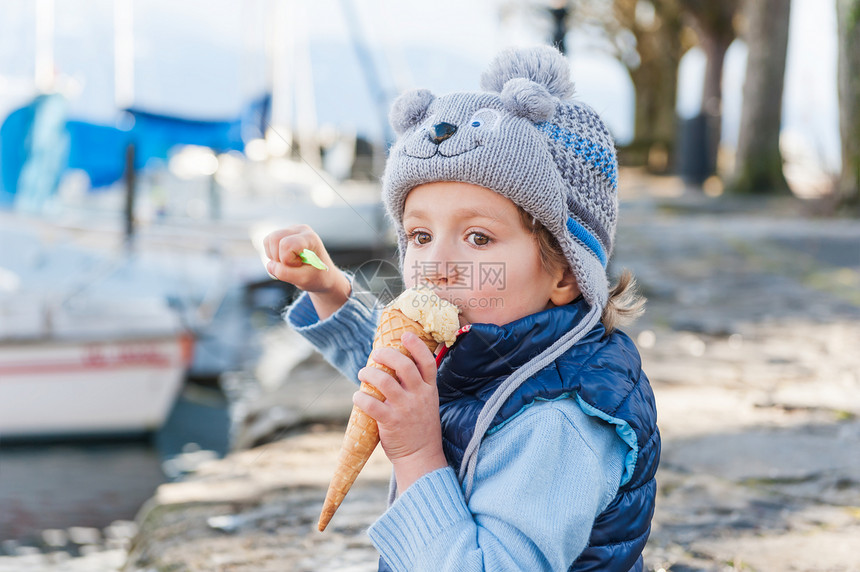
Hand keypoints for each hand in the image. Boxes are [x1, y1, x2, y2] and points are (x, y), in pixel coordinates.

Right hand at [263, 225, 350, 318]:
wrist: (322, 275)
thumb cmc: (317, 276)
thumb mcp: (303, 280)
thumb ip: (285, 274)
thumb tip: (270, 265)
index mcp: (310, 238)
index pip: (286, 245)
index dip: (287, 260)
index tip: (300, 265)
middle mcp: (301, 230)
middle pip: (274, 238)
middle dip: (277, 257)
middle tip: (291, 266)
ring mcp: (292, 230)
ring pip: (269, 240)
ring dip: (274, 256)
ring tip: (288, 263)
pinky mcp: (284, 234)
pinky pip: (268, 242)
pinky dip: (272, 254)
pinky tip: (284, 259)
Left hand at [353, 332, 447, 491]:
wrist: (421, 457)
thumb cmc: (420, 428)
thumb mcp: (426, 403)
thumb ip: (415, 385)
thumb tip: (395, 364)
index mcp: (429, 390)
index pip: (428, 362)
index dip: (417, 346)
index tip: (405, 335)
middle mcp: (419, 396)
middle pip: (404, 366)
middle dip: (387, 355)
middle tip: (375, 354)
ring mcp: (406, 409)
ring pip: (385, 382)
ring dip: (369, 374)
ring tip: (362, 374)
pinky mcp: (391, 422)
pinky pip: (372, 405)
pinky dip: (360, 398)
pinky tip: (357, 397)